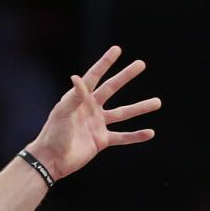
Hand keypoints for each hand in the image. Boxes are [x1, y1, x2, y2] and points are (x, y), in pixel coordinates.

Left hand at [26, 46, 160, 181]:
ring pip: (123, 113)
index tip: (117, 49)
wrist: (51, 160)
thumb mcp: (62, 113)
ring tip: (157, 102)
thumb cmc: (53, 135)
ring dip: (140, 108)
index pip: (94, 76)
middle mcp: (90, 108)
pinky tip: (150, 132)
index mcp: (79, 99)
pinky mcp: (101, 141)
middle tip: (141, 64)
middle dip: (126, 76)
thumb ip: (74, 97)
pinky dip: (136, 136)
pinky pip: (122, 137)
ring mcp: (97, 124)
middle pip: (112, 88)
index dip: (105, 63)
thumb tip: (77, 77)